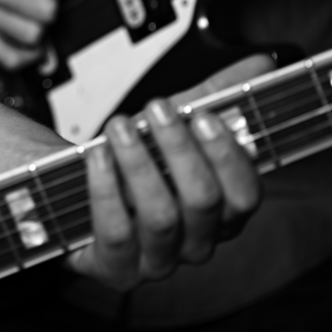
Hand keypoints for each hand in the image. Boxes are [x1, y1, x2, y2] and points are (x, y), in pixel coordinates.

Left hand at [65, 54, 273, 290]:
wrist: (72, 194)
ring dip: (140, 163)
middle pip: (203, 201)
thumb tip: (259, 64)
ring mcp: (156, 260)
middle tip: (156, 108)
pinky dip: (106, 189)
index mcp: (220, 214)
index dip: (228, 155)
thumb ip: (213, 97)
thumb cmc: (131, 163)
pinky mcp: (115, 266)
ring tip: (119, 126)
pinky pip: (116, 232)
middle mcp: (195, 243)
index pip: (245, 195)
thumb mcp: (172, 128)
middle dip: (179, 149)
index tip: (202, 115)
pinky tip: (97, 156)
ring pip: (161, 216)